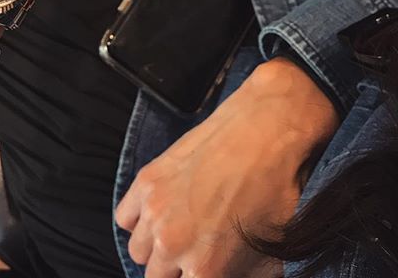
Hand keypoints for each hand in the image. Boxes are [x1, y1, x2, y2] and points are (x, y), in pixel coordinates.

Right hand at [115, 58, 339, 277]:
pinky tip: (159, 212)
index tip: (198, 270)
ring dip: (154, 247)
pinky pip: (124, 218)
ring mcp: (154, 210)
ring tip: (177, 231)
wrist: (263, 134)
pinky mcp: (146, 181)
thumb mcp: (271, 256)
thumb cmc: (275, 194)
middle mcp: (172, 245)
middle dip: (174, 271)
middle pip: (155, 277)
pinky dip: (137, 220)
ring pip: (137, 251)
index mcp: (205, 271)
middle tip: (193, 254)